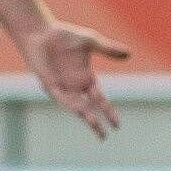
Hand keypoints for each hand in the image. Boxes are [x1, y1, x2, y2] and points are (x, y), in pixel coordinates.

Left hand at [21, 22, 129, 138]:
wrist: (40, 33)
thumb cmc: (63, 36)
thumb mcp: (91, 42)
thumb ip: (108, 49)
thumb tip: (129, 53)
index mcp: (86, 78)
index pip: (100, 100)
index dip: (109, 112)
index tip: (117, 125)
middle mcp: (75, 86)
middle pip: (89, 109)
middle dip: (96, 123)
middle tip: (104, 137)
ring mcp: (63, 87)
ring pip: (76, 106)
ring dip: (85, 116)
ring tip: (94, 125)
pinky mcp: (50, 85)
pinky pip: (62, 98)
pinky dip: (70, 104)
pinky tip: (78, 110)